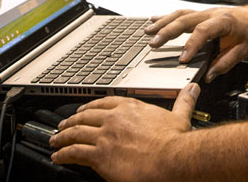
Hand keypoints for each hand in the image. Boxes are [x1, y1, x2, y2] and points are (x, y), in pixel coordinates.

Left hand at [49, 83, 199, 181]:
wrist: (171, 158)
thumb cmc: (175, 142)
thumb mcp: (180, 115)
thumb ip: (184, 101)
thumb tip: (192, 89)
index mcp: (131, 107)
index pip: (105, 103)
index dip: (91, 106)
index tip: (84, 109)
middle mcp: (115, 118)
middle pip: (87, 116)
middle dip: (72, 120)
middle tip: (63, 124)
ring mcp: (106, 136)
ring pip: (77, 133)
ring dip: (63, 136)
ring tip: (55, 139)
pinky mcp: (100, 155)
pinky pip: (75, 152)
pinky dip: (63, 154)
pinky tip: (58, 156)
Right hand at [144, 6, 247, 81]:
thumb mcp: (244, 50)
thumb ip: (225, 63)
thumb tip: (209, 75)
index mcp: (224, 21)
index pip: (204, 31)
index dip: (191, 45)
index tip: (182, 59)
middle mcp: (211, 14)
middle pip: (185, 19)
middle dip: (167, 31)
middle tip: (153, 44)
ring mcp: (204, 13)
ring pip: (180, 14)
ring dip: (162, 23)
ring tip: (148, 32)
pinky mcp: (200, 14)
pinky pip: (180, 14)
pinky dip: (166, 18)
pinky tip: (153, 21)